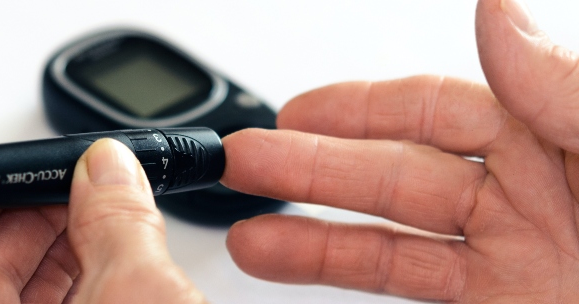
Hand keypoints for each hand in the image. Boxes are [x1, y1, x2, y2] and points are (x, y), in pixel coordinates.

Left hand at [0, 139, 204, 303]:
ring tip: (105, 213)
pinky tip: (114, 254)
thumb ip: (118, 220)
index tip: (16, 169)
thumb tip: (108, 167)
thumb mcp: (139, 296)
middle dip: (30, 216)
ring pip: (15, 294)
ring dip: (60, 247)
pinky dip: (80, 281)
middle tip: (76, 184)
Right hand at [222, 0, 578, 301]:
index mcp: (552, 136)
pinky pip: (401, 282)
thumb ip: (561, 89)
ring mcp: (507, 258)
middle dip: (309, 164)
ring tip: (248, 229)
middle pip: (393, 172)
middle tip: (246, 161)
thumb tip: (499, 12)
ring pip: (385, 235)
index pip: (436, 109)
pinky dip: (337, 273)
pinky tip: (293, 262)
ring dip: (308, 232)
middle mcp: (524, 196)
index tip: (300, 110)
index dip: (361, 107)